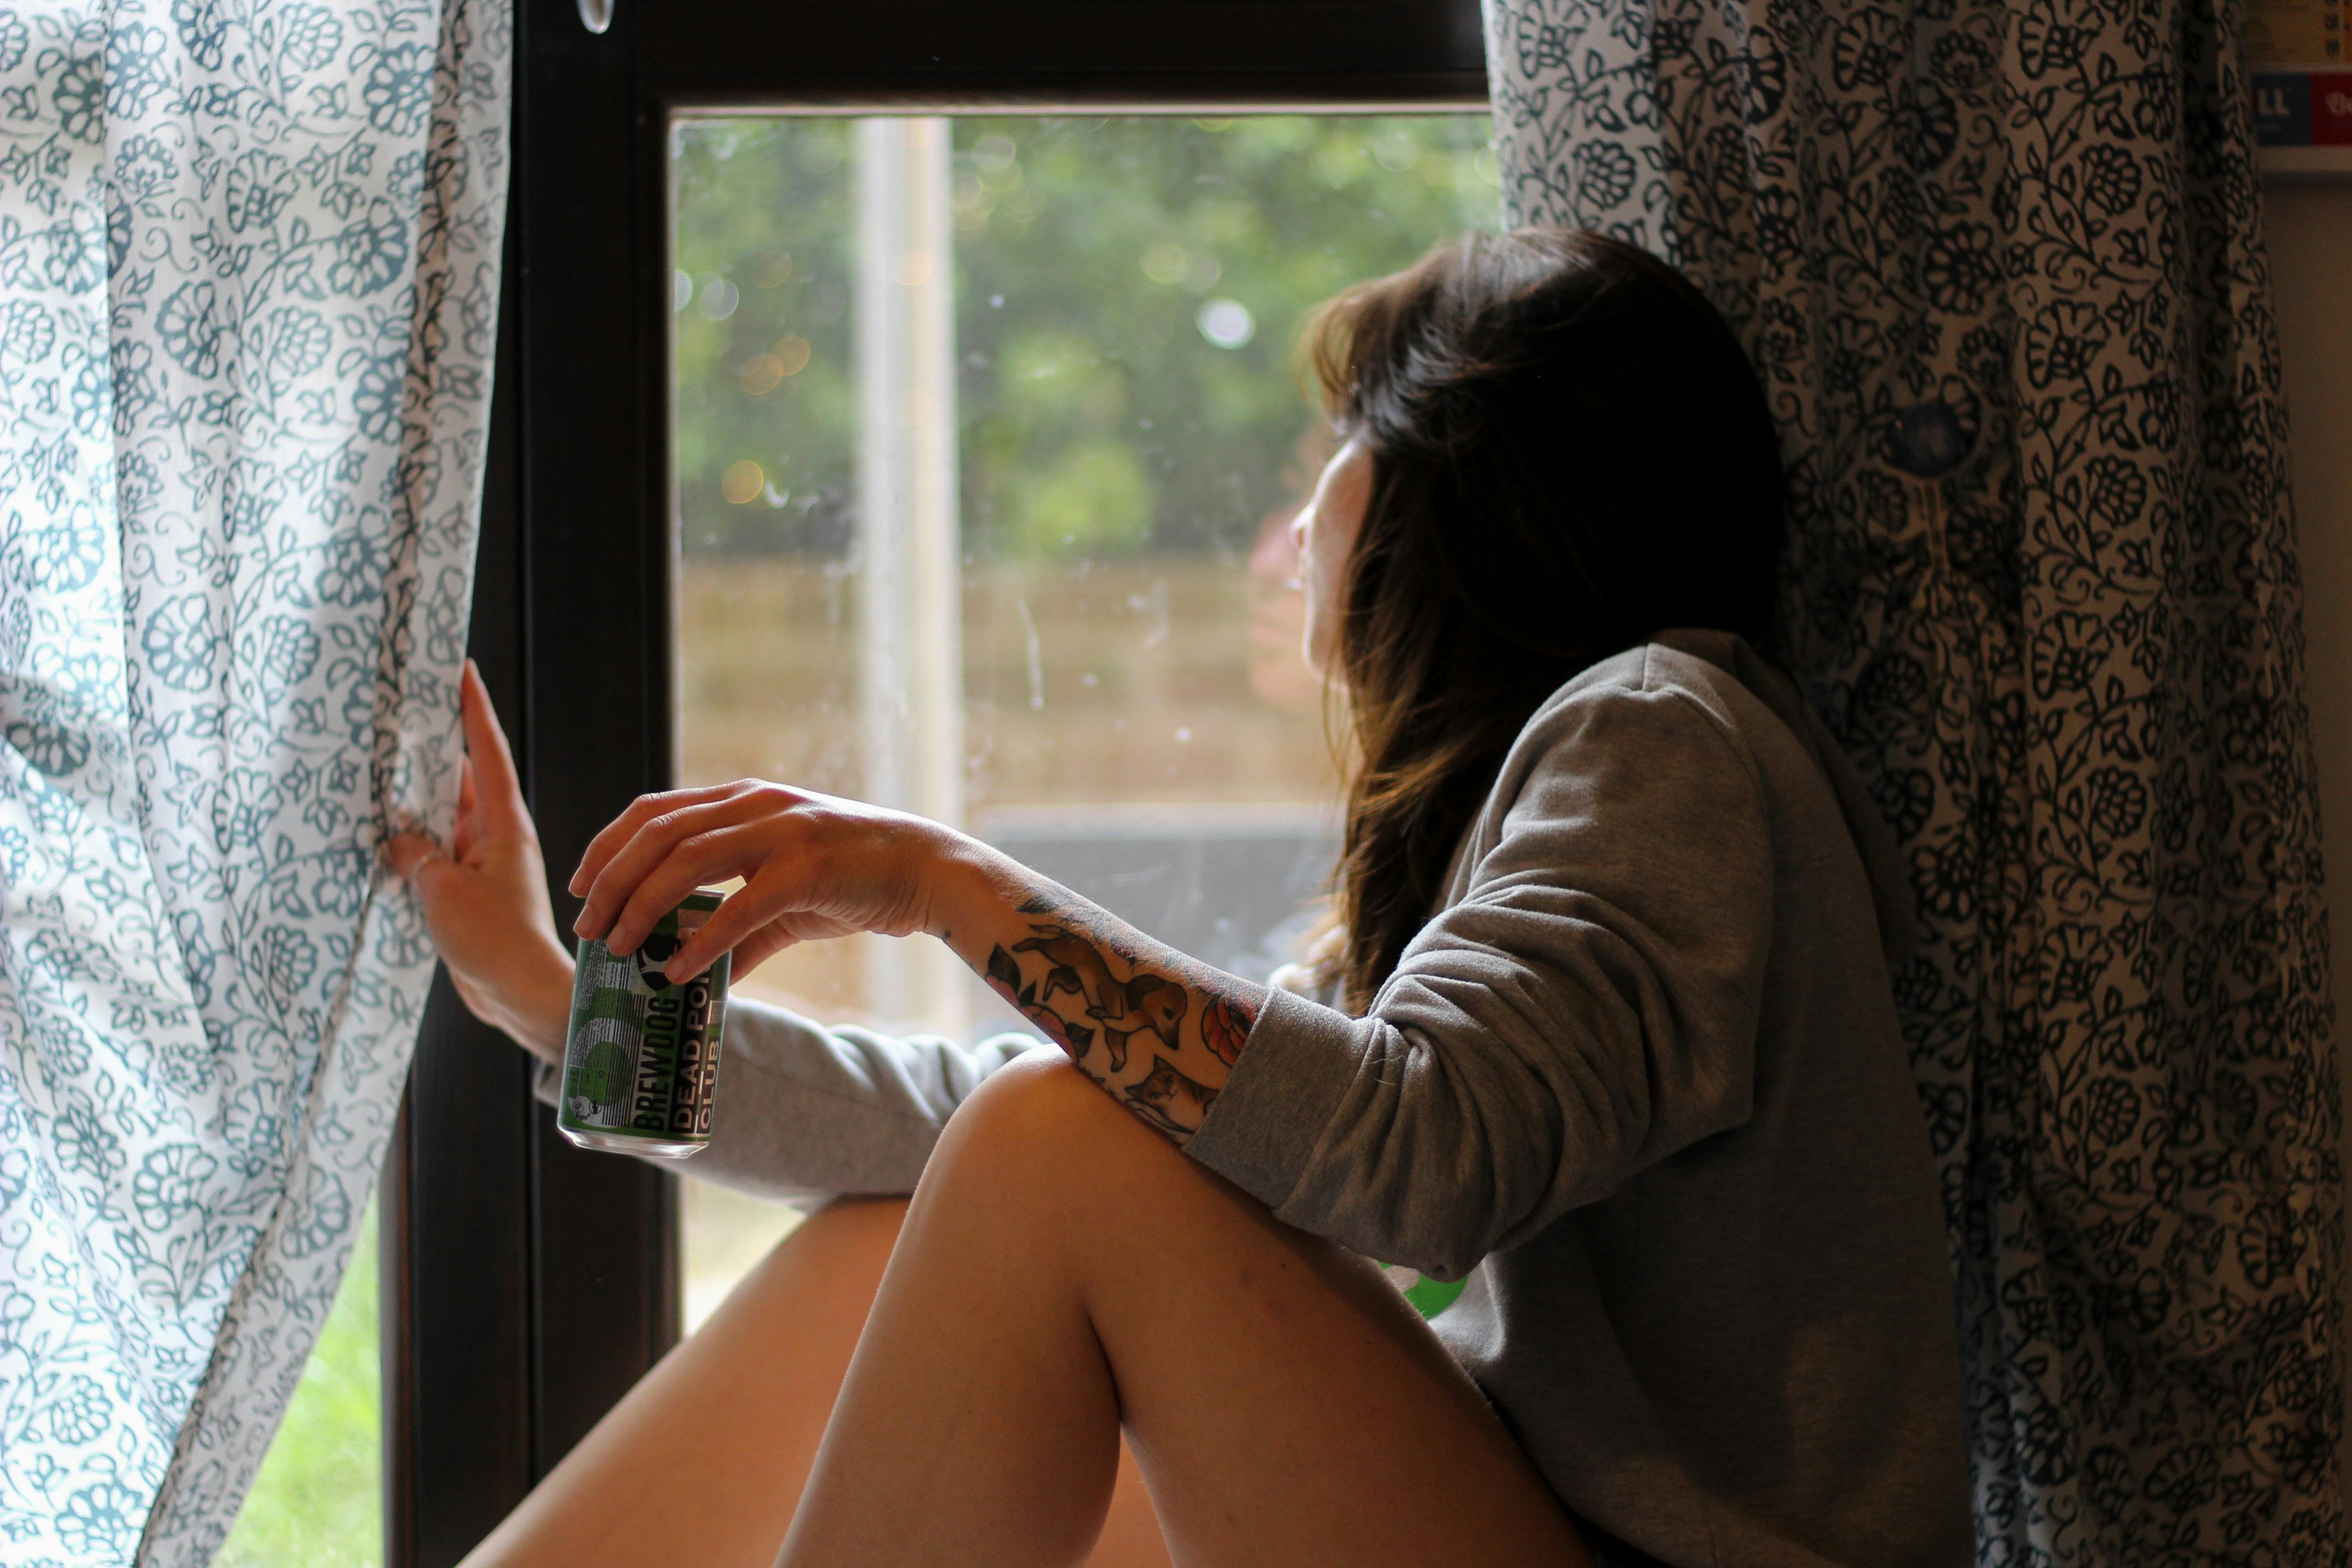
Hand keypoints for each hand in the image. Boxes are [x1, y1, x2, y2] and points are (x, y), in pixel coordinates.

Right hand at [386, 662, 574, 1063]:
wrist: (519, 996)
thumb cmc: (495, 942)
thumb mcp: (443, 892)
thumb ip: (417, 856)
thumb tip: (400, 841)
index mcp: (502, 824)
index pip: (486, 752)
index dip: (472, 709)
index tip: (461, 668)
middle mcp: (495, 836)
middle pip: (458, 778)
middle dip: (430, 747)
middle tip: (398, 709)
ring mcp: (480, 862)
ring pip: (440, 818)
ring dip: (412, 799)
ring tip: (374, 765)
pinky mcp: (465, 890)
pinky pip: (433, 853)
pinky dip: (409, 843)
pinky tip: (377, 835)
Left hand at [568, 780, 979, 985]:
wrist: (929, 870)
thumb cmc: (857, 879)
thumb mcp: (786, 896)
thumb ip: (737, 930)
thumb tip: (691, 975)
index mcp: (743, 800)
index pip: (653, 810)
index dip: (607, 847)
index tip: (583, 888)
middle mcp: (755, 804)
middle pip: (656, 833)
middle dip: (612, 882)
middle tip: (590, 928)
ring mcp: (781, 832)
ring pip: (686, 862)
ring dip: (643, 908)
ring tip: (621, 949)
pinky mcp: (807, 868)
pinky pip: (739, 907)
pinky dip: (702, 941)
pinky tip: (679, 971)